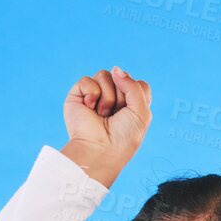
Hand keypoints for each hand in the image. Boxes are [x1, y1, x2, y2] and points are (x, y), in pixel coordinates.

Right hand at [62, 65, 151, 185]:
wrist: (100, 150)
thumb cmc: (123, 138)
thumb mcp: (141, 113)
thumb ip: (135, 86)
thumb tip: (115, 69)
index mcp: (130, 105)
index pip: (139, 84)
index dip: (136, 94)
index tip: (131, 113)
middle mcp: (113, 98)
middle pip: (122, 76)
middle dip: (122, 96)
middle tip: (116, 115)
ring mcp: (96, 95)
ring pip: (105, 75)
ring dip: (107, 97)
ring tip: (103, 114)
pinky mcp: (79, 95)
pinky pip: (87, 80)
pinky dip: (91, 94)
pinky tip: (90, 109)